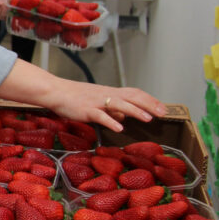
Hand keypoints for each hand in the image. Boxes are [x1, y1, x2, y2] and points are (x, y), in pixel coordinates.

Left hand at [0, 0, 19, 19]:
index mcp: (11, 2)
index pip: (18, 9)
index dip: (21, 10)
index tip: (21, 6)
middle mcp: (4, 7)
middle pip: (11, 15)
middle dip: (12, 12)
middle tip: (12, 6)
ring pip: (2, 16)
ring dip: (4, 12)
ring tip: (5, 5)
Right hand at [45, 80, 166, 132]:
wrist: (55, 91)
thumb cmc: (74, 97)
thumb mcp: (96, 101)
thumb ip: (111, 108)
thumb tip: (124, 116)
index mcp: (109, 93)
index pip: (134, 93)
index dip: (150, 100)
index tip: (162, 108)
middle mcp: (106, 95)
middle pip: (132, 97)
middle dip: (149, 105)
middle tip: (163, 113)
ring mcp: (96, 102)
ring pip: (119, 104)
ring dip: (135, 111)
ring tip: (148, 119)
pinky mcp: (86, 110)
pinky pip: (100, 115)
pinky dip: (110, 121)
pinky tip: (119, 128)